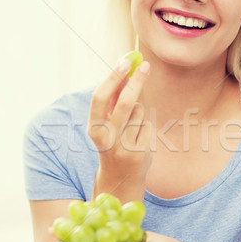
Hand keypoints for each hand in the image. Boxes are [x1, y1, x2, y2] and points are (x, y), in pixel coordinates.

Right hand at [87, 57, 152, 196]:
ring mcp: (124, 147)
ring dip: (139, 112)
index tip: (125, 62)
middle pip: (125, 103)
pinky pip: (147, 124)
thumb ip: (113, 99)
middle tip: (146, 66)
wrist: (119, 179)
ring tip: (131, 127)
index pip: (100, 98)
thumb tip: (125, 68)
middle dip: (136, 81)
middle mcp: (107, 139)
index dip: (112, 78)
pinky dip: (144, 126)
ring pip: (139, 112)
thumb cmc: (113, 142)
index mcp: (93, 129)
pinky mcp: (140, 153)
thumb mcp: (106, 123)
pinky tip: (138, 139)